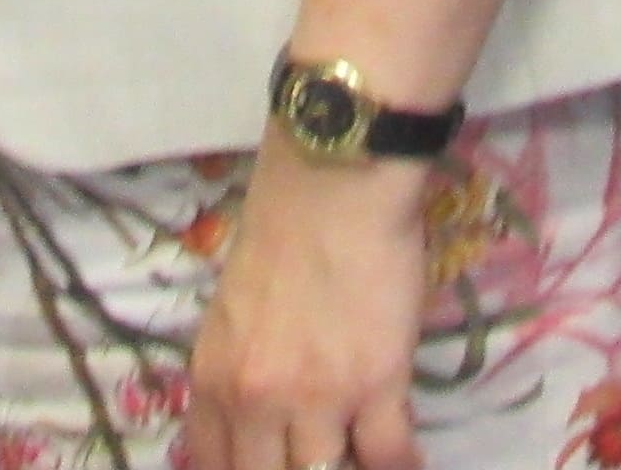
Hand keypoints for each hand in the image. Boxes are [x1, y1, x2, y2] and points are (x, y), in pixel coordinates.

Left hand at [184, 144, 430, 469]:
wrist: (334, 179)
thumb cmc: (282, 228)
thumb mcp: (233, 313)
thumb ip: (238, 370)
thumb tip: (256, 418)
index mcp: (213, 378)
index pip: (213, 467)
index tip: (273, 464)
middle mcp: (255, 400)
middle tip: (318, 454)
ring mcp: (316, 399)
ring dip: (344, 465)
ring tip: (358, 449)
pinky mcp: (376, 386)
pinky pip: (388, 458)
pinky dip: (401, 466)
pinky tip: (407, 461)